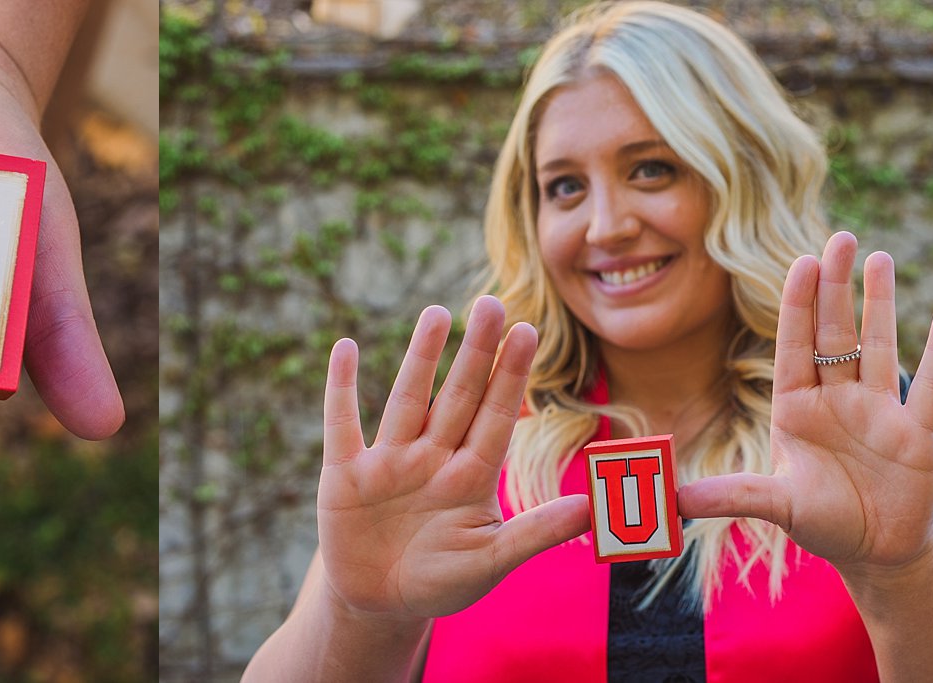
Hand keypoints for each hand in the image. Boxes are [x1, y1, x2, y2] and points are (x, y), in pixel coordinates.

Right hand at [315, 298, 589, 619]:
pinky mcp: (345, 475)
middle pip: (458, 397)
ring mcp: (389, 463)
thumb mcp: (490, 562)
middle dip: (476, 353)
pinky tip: (344, 349)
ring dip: (420, 358)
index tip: (528, 332)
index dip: (511, 376)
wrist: (379, 603)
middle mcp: (433, 459)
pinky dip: (340, 388)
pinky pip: (341, 424)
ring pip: (408, 400)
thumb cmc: (441, 580)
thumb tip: (592, 506)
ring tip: (437, 313)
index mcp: (471, 477)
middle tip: (492, 304)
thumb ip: (534, 533)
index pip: (496, 417)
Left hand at [680, 232, 932, 573]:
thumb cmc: (823, 522)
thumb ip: (731, 495)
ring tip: (879, 257)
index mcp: (797, 408)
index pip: (794, 346)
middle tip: (840, 237)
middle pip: (835, 333)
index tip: (801, 262)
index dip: (798, 305)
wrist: (876, 551)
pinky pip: (932, 386)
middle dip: (836, 287)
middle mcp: (837, 400)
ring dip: (881, 303)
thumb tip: (673, 500)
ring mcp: (880, 411)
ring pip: (880, 346)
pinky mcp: (918, 433)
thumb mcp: (775, 506)